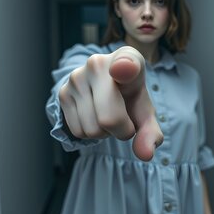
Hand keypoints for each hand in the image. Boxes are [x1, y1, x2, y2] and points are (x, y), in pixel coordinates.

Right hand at [59, 46, 162, 160]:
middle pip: (109, 118)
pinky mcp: (62, 92)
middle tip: (125, 121)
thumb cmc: (129, 97)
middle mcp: (98, 63)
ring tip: (107, 115)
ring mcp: (76, 77)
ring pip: (92, 130)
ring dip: (104, 133)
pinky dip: (89, 134)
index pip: (126, 63)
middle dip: (121, 131)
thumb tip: (145, 154)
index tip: (122, 68)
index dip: (125, 68)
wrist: (104, 85)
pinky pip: (77, 131)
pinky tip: (94, 117)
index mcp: (128, 59)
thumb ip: (150, 133)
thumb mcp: (145, 112)